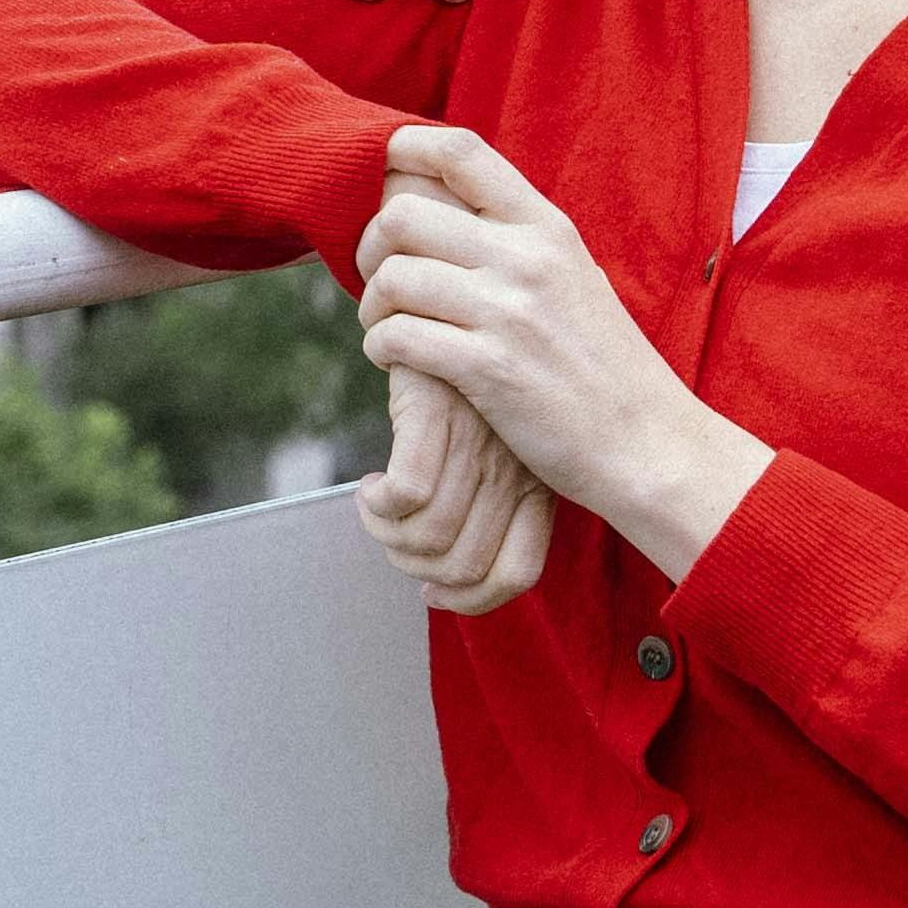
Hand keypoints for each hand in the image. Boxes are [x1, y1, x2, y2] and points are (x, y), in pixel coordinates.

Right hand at [351, 365, 552, 613]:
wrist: (456, 306)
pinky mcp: (439, 412)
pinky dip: (378, 507)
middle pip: (462, 566)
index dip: (471, 601)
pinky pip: (406, 494)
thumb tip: (445, 578)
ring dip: (387, 536)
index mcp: (537, 483)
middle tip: (393, 538)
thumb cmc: (472, 387)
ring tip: (376, 510)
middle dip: (414, 567)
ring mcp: (480, 440)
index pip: (517, 573)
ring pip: (429, 536)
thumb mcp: (499, 446)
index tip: (432, 591)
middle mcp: (514, 468)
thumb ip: (488, 502)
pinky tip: (370, 487)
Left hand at [353, 126, 767, 579]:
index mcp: (547, 227)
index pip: (459, 151)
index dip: (400, 151)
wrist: (648, 443)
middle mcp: (528, 257)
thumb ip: (517, 241)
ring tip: (388, 329)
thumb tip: (441, 210)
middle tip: (380, 281)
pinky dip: (381, 348)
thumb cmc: (603, 366)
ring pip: (391, 278)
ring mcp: (509, 312)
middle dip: (370, 247)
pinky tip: (397, 363)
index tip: (380, 181)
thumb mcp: (573, 278)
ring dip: (372, 307)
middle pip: (402, 213)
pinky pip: (397, 336)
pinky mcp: (489, 369)